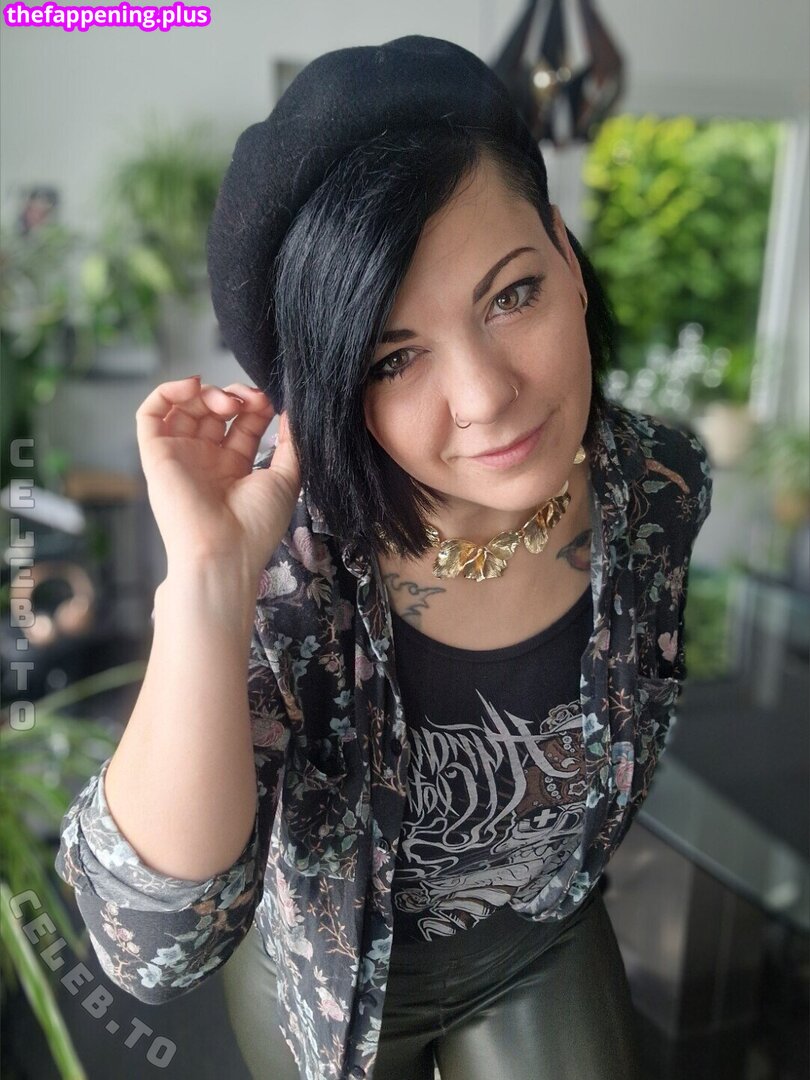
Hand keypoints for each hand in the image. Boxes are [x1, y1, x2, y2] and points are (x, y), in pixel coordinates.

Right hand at [135, 376, 300, 576]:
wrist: (224, 552)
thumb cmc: (256, 524)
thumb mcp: (285, 479)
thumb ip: (290, 445)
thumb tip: (293, 414)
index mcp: (234, 468)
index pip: (242, 423)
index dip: (255, 405)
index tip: (269, 402)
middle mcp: (205, 460)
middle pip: (214, 411)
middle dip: (233, 396)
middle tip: (248, 400)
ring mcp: (180, 456)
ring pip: (184, 408)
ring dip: (207, 393)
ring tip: (228, 401)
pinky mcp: (156, 455)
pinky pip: (149, 415)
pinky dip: (167, 392)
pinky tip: (192, 386)